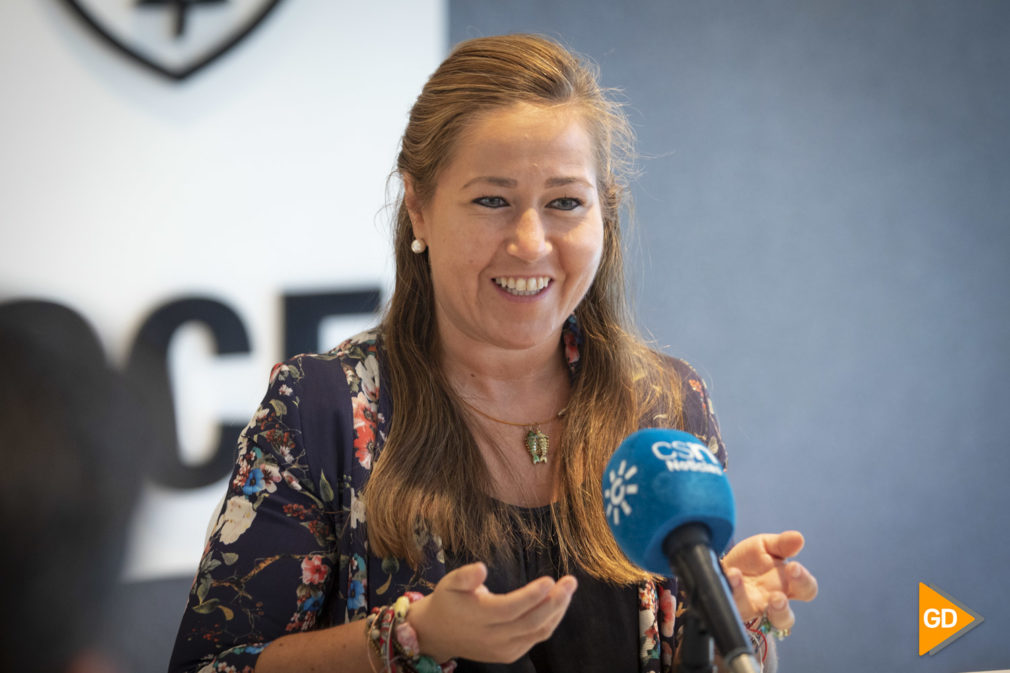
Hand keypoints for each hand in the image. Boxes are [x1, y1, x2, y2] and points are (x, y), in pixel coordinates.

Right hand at [406, 562, 577, 662]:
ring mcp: (503, 648)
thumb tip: (481, 568)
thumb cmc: (448, 601)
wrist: (439, 635)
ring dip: (557, 611)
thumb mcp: (449, 583)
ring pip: (538, 632)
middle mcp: (492, 637)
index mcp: (478, 617)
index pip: (510, 608)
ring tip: (569, 589)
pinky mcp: (510, 654)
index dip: (531, 596)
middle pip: (530, 622)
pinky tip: (557, 604)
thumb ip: (465, 576)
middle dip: (554, 601)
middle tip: (571, 581)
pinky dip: (550, 621)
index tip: (549, 579)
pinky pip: (536, 638)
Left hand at [721, 530, 816, 632]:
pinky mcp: (733, 608)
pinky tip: (732, 575)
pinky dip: (734, 590)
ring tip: (760, 596)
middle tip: (778, 597)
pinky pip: (734, 606)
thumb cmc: (750, 559)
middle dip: (783, 609)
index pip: (806, 589)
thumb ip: (781, 544)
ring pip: (761, 624)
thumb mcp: (765, 546)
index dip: (803, 581)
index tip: (793, 567)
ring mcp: (753, 609)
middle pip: (786, 618)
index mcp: (787, 585)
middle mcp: (772, 602)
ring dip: (760, 613)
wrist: (721, 565)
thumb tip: (799, 538)